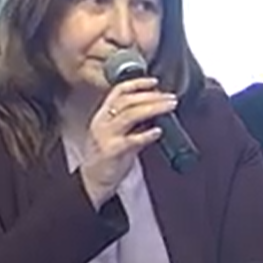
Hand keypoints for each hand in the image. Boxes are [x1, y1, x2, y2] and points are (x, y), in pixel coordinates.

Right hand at [80, 77, 176, 208]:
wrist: (92, 181)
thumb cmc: (106, 158)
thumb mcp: (116, 134)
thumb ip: (132, 123)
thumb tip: (154, 110)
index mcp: (102, 115)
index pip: (118, 92)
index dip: (136, 83)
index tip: (154, 82)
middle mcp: (102, 122)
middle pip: (126, 101)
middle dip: (151, 96)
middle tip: (169, 97)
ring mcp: (105, 136)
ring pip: (129, 115)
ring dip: (152, 108)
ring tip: (168, 107)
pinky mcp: (111, 151)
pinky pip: (131, 140)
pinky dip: (146, 134)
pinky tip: (158, 131)